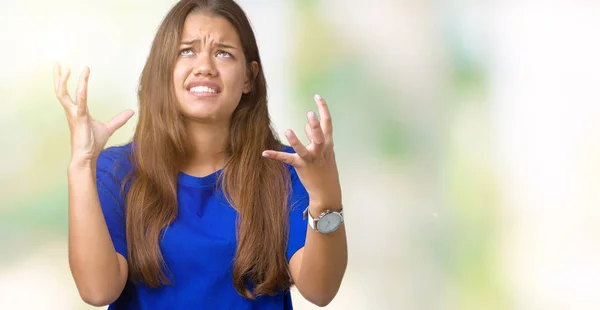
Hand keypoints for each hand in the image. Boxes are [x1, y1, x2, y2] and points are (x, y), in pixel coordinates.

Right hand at [53, 63, 133, 164]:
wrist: (87, 157)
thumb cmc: (93, 143)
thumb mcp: (108, 128)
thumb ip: (119, 119)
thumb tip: (131, 112)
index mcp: (77, 111)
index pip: (70, 93)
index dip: (71, 81)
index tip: (71, 68)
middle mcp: (72, 111)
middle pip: (61, 91)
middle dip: (59, 77)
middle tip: (58, 63)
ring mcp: (74, 115)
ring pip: (63, 94)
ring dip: (63, 81)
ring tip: (66, 68)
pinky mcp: (80, 119)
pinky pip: (80, 102)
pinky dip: (81, 91)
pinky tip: (83, 82)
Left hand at [262, 94, 341, 210]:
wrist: (327, 190)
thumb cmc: (325, 168)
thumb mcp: (325, 151)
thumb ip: (315, 136)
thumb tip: (306, 125)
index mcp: (328, 144)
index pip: (328, 123)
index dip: (323, 109)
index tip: (318, 97)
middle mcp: (320, 150)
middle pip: (320, 136)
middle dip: (315, 126)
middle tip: (309, 113)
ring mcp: (311, 159)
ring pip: (303, 150)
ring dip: (296, 141)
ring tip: (288, 131)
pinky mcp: (301, 166)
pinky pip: (287, 159)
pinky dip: (276, 155)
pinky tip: (264, 152)